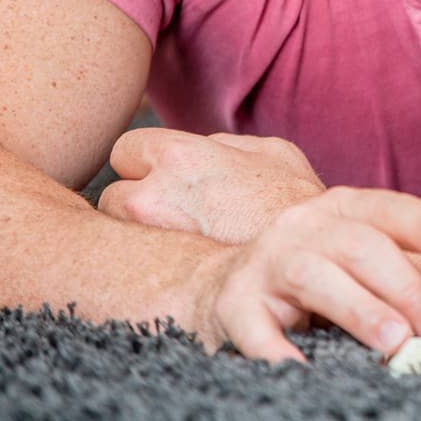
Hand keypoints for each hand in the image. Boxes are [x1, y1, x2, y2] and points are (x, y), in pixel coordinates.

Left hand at [100, 129, 324, 245]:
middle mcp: (151, 196)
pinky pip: (136, 266)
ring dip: (139, 235)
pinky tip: (183, 264)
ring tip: (178, 243)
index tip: (161, 178)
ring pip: (118, 234)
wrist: (308, 258)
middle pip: (112, 195)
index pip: (125, 150)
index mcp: (179, 155)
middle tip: (171, 215)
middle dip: (135, 203)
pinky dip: (152, 264)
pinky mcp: (154, 276)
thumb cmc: (296, 202)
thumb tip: (201, 147)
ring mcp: (148, 241)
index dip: (143, 163)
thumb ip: (223, 144)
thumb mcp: (272, 151)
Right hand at [189, 186, 420, 362]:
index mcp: (342, 209)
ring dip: (361, 309)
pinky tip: (309, 370)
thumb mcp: (356, 260)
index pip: (389, 209)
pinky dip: (283, 351)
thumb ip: (402, 271)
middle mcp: (304, 227)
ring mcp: (266, 262)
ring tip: (396, 341)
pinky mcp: (233, 304)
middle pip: (362, 248)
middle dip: (408, 287)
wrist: (224, 285)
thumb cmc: (313, 277)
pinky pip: (258, 329)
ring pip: (316, 278)